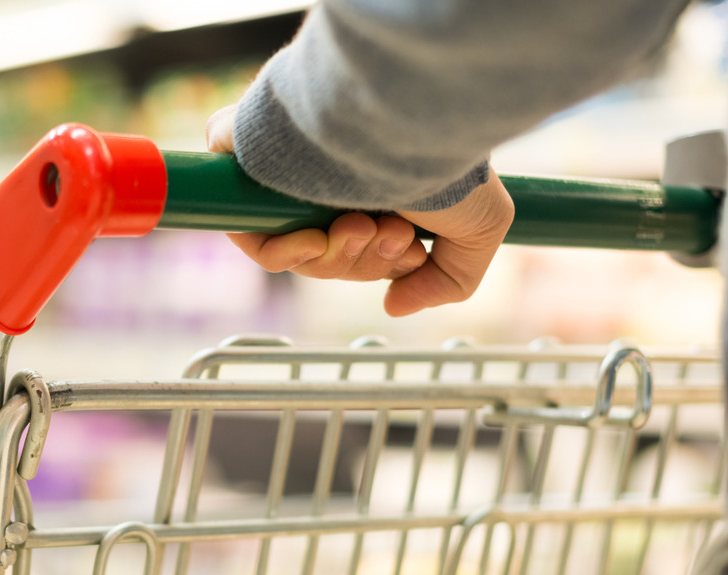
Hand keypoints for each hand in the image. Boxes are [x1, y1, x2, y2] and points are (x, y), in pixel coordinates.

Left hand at [206, 104, 514, 316]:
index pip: (359, 248)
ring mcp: (290, 170)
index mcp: (376, 183)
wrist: (408, 115)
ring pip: (294, 250)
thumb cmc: (448, 163)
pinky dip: (283, 252)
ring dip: (334, 257)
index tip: (410, 252)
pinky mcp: (247, 161)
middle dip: (363, 262)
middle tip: (391, 235)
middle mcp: (331, 175)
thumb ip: (448, 280)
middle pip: (328, 256)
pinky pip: (248, 231)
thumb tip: (393, 305)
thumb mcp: (480, 230)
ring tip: (364, 225)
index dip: (380, 264)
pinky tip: (317, 239)